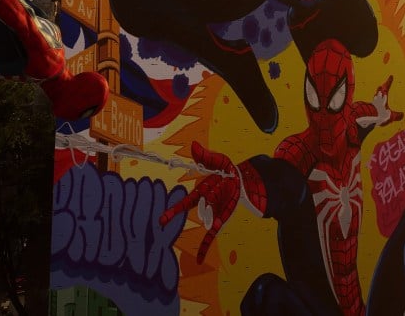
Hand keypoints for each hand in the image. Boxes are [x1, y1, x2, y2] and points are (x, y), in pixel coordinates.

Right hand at [159, 141, 239, 262]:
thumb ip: (206, 156)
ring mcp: (212, 213)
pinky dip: (205, 247)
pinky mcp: (220, 220)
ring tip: (228, 192)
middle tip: (224, 185)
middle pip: (205, 206)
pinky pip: (211, 235)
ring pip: (211, 216)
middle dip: (215, 197)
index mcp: (200, 191)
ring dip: (219, 207)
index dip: (174, 212)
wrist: (243, 181)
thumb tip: (194, 145)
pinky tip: (199, 260)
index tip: (161, 221)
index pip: (185, 203)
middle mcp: (203, 204)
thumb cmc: (227, 170)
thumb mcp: (219, 160)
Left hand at [373, 75, 403, 124]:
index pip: (386, 87)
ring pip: (375, 96)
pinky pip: (373, 103)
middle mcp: (377, 98)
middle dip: (381, 88)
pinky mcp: (369, 108)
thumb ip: (397, 115)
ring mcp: (372, 103)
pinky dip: (374, 103)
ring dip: (377, 95)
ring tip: (378, 94)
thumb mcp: (390, 116)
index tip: (391, 76)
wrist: (368, 117)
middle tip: (381, 86)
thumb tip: (402, 115)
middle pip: (379, 91)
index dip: (389, 82)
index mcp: (383, 98)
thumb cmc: (379, 114)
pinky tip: (374, 105)